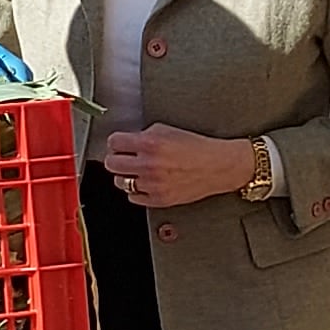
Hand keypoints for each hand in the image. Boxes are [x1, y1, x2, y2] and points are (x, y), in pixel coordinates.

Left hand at [102, 123, 249, 208]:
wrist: (217, 166)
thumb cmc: (197, 148)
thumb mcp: (167, 130)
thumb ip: (143, 135)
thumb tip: (125, 142)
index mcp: (150, 144)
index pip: (114, 143)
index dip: (116, 143)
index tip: (118, 144)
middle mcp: (149, 165)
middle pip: (112, 164)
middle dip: (116, 159)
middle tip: (123, 157)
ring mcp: (153, 184)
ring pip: (120, 182)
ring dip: (125, 176)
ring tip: (136, 171)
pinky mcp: (159, 199)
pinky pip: (133, 197)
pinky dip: (136, 190)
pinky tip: (145, 183)